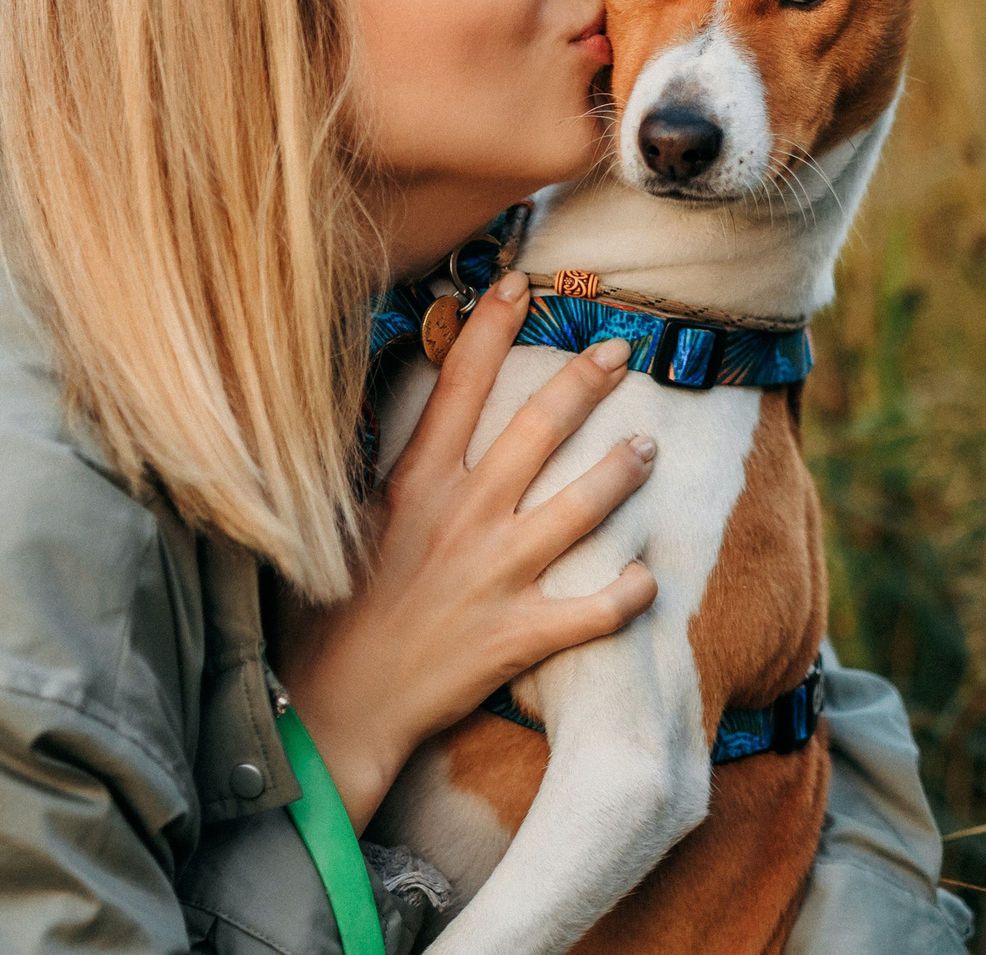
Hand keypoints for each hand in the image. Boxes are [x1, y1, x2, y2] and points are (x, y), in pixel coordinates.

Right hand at [272, 271, 658, 829]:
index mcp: (416, 480)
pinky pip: (593, 611)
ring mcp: (496, 574)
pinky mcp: (519, 634)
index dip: (491, 325)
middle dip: (586, 379)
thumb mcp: (351, 518)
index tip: (520, 282)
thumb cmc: (337, 607)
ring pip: (581, 507)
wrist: (340, 702)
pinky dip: (627, 594)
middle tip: (621, 351)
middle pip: (539, 427)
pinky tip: (648, 577)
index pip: (459, 381)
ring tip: (647, 447)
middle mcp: (463, 515)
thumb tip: (418, 411)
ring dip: (622, 471)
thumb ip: (392, 466)